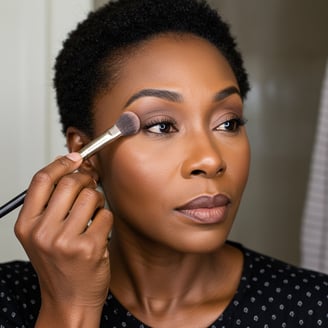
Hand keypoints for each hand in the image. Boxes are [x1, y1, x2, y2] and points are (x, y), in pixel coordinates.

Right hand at [14, 153, 112, 325]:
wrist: (69, 300)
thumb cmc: (59, 264)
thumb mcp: (42, 234)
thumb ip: (51, 203)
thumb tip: (68, 167)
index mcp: (26, 225)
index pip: (42, 180)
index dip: (61, 163)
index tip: (75, 158)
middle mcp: (42, 232)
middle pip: (70, 183)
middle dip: (86, 180)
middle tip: (90, 186)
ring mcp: (65, 241)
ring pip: (91, 196)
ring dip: (98, 201)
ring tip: (94, 213)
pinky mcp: (89, 248)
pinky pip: (106, 214)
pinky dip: (106, 218)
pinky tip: (99, 231)